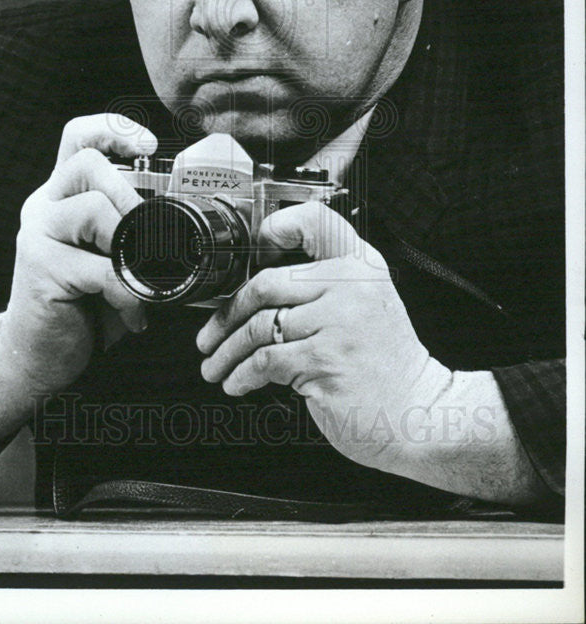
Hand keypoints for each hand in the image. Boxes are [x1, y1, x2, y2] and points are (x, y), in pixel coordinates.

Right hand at [1, 114, 157, 392]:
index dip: (114, 130)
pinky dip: (129, 294)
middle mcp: (44, 206)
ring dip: (131, 245)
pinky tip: (135, 315)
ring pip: (93, 209)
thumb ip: (135, 235)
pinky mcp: (40, 270)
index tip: (150, 145)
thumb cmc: (82, 305)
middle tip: (148, 238)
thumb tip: (191, 225)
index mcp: (62, 196)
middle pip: (88, 165)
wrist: (35, 355)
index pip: (78, 138)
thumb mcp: (112, 260)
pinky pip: (101, 270)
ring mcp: (38, 235)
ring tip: (140, 278)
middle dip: (130, 196)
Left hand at [196, 202, 450, 472]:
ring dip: (226, 351)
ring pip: (258, 327)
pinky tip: (237, 382)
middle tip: (210, 335)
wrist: (422, 411)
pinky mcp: (325, 360)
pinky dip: (242, 373)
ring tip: (216, 365)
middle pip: (266, 283)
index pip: (314, 221)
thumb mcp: (367, 306)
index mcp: (361, 265)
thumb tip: (255, 292)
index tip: (254, 251)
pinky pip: (265, 360)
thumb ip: (325, 288)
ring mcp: (339, 322)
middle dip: (227, 314)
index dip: (276, 228)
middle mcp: (351, 285)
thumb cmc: (386, 364)